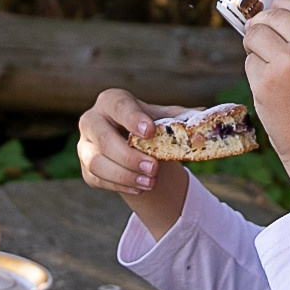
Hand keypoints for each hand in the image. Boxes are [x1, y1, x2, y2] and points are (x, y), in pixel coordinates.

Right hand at [77, 89, 188, 238]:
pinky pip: (98, 179)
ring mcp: (85, 146)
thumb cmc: (149, 127)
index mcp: (112, 101)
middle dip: (129, 155)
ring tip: (149, 183)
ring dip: (124, 175)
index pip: (119, 106)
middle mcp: (92, 120)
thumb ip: (181, 117)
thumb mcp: (164, 119)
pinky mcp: (86, 169)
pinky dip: (120, 186)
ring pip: (96, 162)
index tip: (149, 131)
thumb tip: (205, 113)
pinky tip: (140, 188)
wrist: (133, 147)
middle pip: (104, 138)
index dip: (133, 118)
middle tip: (153, 168)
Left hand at [241, 0, 289, 203]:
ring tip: (274, 75)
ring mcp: (288, 61)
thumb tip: (275, 16)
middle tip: (268, 51)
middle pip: (272, 15)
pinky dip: (255, 76)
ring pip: (254, 35)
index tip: (279, 24)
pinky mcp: (266, 83)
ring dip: (256, 51)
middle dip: (265, 30)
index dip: (283, 12)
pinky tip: (273, 95)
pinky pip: (249, 63)